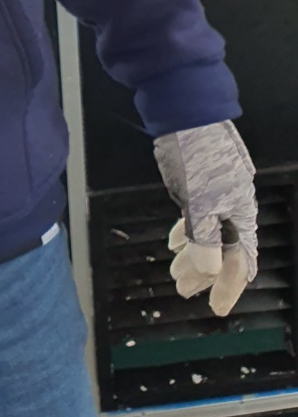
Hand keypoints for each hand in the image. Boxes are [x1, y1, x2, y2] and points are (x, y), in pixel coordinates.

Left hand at [153, 120, 256, 316]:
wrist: (185, 108)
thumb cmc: (193, 154)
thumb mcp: (198, 201)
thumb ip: (205, 238)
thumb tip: (208, 272)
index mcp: (240, 212)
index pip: (241, 261)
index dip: (230, 287)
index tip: (216, 308)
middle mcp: (234, 205)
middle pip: (225, 250)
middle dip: (205, 274)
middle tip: (184, 291)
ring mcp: (218, 191)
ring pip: (210, 233)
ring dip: (193, 255)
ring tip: (175, 272)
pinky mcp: (201, 180)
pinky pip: (199, 216)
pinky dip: (188, 232)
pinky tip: (174, 242)